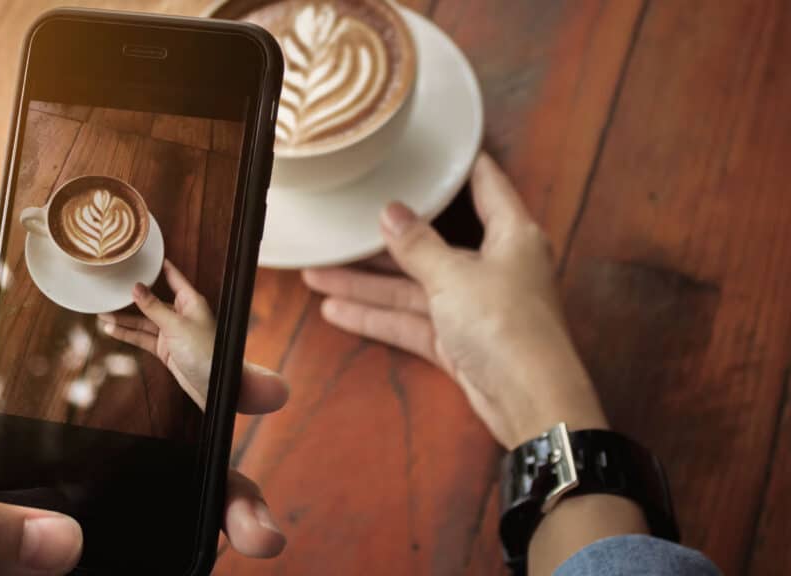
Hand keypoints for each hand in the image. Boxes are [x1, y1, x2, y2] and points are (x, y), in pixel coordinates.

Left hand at [0, 257, 288, 575]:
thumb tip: (58, 539)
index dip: (47, 265)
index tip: (116, 239)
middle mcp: (17, 439)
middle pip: (116, 385)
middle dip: (195, 381)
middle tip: (257, 387)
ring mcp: (52, 490)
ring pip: (153, 464)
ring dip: (218, 481)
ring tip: (257, 522)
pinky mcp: (74, 537)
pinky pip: (151, 522)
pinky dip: (200, 531)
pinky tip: (231, 542)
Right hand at [99, 259, 285, 414]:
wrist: (214, 386)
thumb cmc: (206, 353)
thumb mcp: (176, 326)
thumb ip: (153, 307)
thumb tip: (136, 287)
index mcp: (190, 301)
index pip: (173, 277)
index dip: (158, 266)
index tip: (143, 256)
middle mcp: (181, 314)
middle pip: (152, 301)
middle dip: (131, 297)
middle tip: (109, 290)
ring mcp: (172, 332)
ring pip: (143, 321)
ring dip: (124, 319)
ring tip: (102, 312)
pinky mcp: (166, 349)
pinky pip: (143, 338)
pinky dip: (128, 334)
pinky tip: (112, 329)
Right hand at [302, 153, 607, 448]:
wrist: (529, 401)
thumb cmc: (504, 323)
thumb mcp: (453, 276)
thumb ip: (417, 244)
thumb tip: (390, 212)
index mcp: (511, 235)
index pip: (487, 186)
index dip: (461, 165)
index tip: (433, 147)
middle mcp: (494, 266)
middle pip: (433, 244)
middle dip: (384, 242)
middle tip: (341, 228)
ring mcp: (474, 307)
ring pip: (414, 288)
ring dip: (368, 285)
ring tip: (316, 275)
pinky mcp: (458, 342)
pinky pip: (412, 322)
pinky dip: (379, 318)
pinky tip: (337, 311)